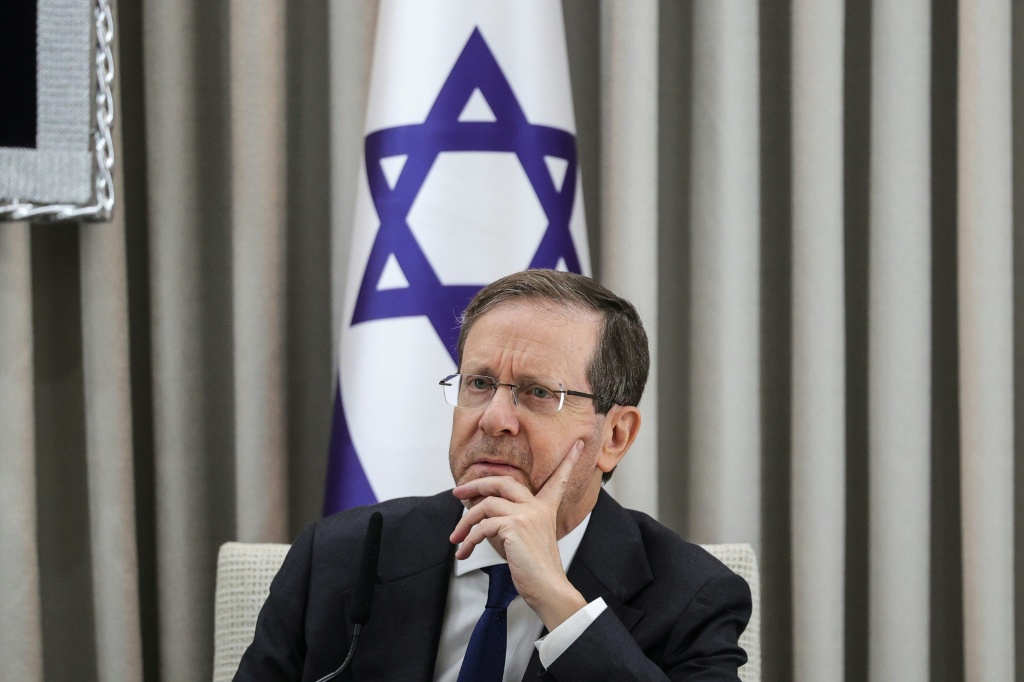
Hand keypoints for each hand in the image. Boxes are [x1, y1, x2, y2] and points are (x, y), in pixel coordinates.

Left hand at [449, 440, 587, 629]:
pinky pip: (482, 526)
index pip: (557, 479)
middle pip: (503, 481)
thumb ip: (510, 522)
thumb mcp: (526, 539)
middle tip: (457, 493)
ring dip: (464, 521)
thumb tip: (480, 510)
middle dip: (476, 484)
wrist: (547, 588)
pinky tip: (464, 550)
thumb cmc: (536, 569)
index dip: (568, 461)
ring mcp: (526, 515)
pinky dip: (468, 539)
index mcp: (545, 509)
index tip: (578, 445)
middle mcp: (537, 507)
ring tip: (456, 537)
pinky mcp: (514, 527)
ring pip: (485, 505)